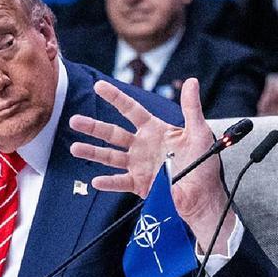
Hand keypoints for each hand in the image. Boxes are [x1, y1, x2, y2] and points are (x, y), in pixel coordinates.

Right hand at [69, 78, 230, 237]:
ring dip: (93, 152)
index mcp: (155, 130)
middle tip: (74, 120)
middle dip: (93, 127)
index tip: (99, 86)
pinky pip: (120, 182)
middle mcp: (142, 146)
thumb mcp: (199, 132)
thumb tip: (192, 82)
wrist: (203, 194)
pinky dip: (108, 182)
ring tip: (75, 148)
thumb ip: (191, 107)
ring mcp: (138, 165)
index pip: (131, 110)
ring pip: (111, 156)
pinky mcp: (140, 184)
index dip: (116, 97)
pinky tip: (96, 180)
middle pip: (113, 133)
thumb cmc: (203, 162)